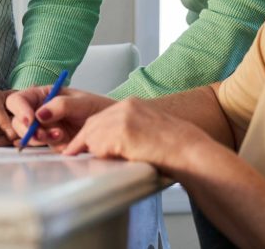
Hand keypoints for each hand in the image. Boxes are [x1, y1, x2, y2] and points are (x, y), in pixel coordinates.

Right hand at [7, 86, 114, 151]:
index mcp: (43, 95)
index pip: (19, 100)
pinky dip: (50, 145)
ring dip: (39, 138)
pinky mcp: (51, 142)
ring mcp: (44, 127)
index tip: (30, 119)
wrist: (111, 126)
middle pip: (18, 121)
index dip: (20, 109)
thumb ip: (60, 105)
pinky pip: (41, 146)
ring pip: (27, 136)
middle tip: (42, 134)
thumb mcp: (81, 102)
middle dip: (28, 129)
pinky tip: (64, 140)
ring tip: (59, 135)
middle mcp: (39, 111)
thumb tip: (39, 114)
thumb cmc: (98, 107)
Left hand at [63, 97, 208, 170]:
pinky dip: (97, 154)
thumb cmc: (177, 148)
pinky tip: (102, 161)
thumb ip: (129, 131)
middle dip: (83, 140)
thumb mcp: (149, 129)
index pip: (102, 116)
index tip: (82, 143)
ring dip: (90, 149)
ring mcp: (123, 118)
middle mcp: (126, 106)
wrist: (191, 152)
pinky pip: (98, 145)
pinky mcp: (122, 133)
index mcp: (133, 104)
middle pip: (92, 123)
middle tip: (73, 153)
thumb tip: (112, 144)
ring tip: (89, 160)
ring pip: (92, 134)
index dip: (91, 132)